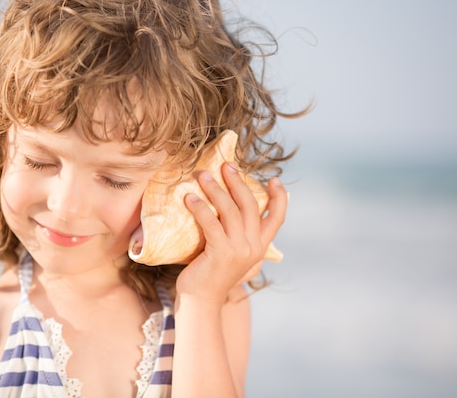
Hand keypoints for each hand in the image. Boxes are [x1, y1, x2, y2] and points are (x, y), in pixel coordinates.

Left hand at [175, 162, 287, 304]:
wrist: (200, 302)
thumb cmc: (210, 274)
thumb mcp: (230, 253)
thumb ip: (236, 235)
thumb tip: (226, 206)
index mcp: (260, 247)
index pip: (277, 218)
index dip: (279, 198)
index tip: (275, 180)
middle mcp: (253, 248)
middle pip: (250, 206)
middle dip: (238, 183)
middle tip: (225, 166)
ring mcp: (238, 251)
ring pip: (230, 211)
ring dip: (216, 189)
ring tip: (202, 176)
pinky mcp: (220, 253)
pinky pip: (211, 223)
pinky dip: (200, 207)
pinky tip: (189, 197)